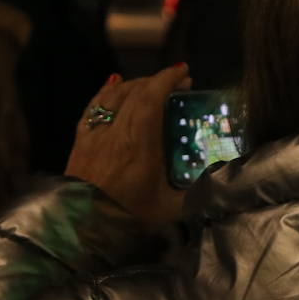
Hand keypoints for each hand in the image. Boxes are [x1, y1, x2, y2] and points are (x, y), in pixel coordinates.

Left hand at [65, 65, 192, 225]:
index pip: (151, 98)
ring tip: (150, 84)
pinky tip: (112, 83)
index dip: (167, 80)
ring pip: (112, 96)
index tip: (184, 73)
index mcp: (138, 142)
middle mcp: (114, 131)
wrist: (83, 226)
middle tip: (175, 83)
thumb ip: (195, 190)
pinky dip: (104, 92)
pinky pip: (92, 107)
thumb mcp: (170, 206)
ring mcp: (94, 134)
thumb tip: (219, 179)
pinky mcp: (80, 140)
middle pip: (133, 92)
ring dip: (133, 84)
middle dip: (156, 81)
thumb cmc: (128, 216)